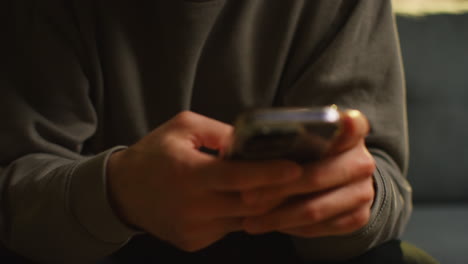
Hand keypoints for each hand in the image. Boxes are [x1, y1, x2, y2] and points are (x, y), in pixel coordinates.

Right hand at [106, 111, 301, 250]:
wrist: (122, 192)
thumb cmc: (154, 154)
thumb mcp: (182, 127)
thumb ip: (219, 131)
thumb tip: (254, 141)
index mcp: (189, 173)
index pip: (238, 177)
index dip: (270, 174)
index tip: (296, 168)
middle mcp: (193, 207)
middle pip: (249, 205)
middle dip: (277, 192)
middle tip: (299, 179)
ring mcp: (194, 229)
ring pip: (244, 220)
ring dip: (263, 205)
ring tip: (277, 188)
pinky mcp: (193, 242)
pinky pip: (229, 229)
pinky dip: (242, 215)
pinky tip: (245, 200)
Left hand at [241, 110, 375, 237]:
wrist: (339, 178)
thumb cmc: (308, 152)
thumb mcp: (302, 137)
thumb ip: (288, 136)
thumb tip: (241, 148)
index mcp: (352, 130)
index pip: (350, 124)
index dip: (342, 124)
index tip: (337, 122)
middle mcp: (363, 160)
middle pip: (317, 175)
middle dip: (277, 189)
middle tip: (246, 197)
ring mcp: (364, 191)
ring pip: (314, 208)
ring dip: (277, 216)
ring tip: (248, 220)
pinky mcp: (358, 217)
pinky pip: (318, 227)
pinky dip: (290, 227)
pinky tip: (268, 224)